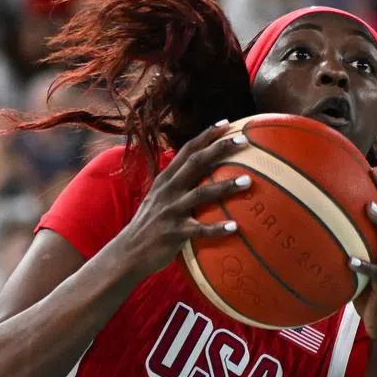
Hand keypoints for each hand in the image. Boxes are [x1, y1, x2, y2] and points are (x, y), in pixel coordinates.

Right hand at [116, 120, 249, 278]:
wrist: (127, 253)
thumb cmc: (151, 225)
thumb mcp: (160, 198)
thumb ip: (178, 185)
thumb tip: (203, 173)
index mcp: (166, 180)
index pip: (187, 151)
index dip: (206, 136)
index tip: (226, 123)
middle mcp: (168, 190)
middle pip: (196, 163)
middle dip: (219, 149)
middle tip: (243, 141)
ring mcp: (171, 210)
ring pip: (201, 193)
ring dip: (226, 186)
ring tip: (248, 182)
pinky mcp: (174, 233)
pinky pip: (199, 229)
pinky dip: (217, 228)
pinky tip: (235, 227)